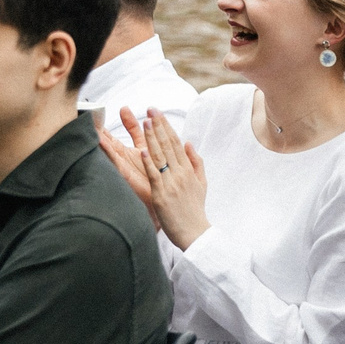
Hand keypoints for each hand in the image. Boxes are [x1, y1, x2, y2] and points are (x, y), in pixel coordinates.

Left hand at [104, 107, 209, 249]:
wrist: (196, 234)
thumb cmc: (195, 210)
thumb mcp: (201, 184)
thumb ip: (196, 162)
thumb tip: (189, 142)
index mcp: (188, 170)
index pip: (176, 143)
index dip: (167, 126)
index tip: (158, 113)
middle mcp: (181, 173)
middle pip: (169, 145)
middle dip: (159, 126)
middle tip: (151, 109)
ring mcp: (171, 184)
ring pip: (161, 156)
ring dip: (152, 138)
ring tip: (146, 122)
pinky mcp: (162, 196)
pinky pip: (155, 176)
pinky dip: (149, 162)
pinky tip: (142, 150)